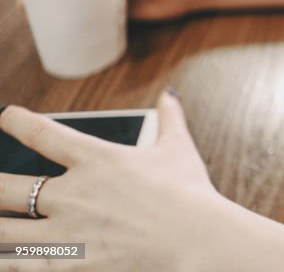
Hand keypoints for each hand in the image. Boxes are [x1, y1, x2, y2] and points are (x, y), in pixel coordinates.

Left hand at [0, 93, 238, 271]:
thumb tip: (169, 95)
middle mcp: (73, 194)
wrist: (198, 239)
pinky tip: (3, 257)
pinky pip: (22, 264)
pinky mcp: (71, 263)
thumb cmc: (190, 193)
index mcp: (97, 159)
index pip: (42, 134)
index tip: (4, 116)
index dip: (15, 121)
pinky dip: (8, 260)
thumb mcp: (178, 149)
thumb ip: (170, 119)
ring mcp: (68, 233)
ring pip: (5, 232)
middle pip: (6, 189)